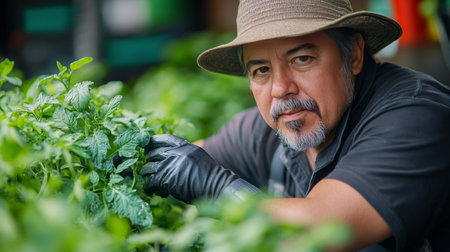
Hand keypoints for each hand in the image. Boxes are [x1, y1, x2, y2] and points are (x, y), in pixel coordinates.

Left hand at [140, 134, 259, 202]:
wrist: (216, 186)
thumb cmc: (209, 176)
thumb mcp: (198, 157)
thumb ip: (184, 154)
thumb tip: (167, 158)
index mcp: (185, 146)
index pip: (164, 139)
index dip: (153, 142)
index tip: (146, 146)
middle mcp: (177, 153)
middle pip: (153, 153)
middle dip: (148, 160)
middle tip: (146, 167)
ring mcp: (170, 165)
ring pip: (149, 167)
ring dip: (146, 174)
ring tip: (147, 179)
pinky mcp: (166, 179)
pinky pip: (150, 181)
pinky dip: (148, 187)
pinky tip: (150, 190)